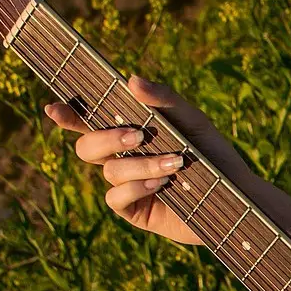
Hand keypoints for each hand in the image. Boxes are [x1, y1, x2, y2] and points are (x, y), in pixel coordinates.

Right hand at [43, 76, 242, 245]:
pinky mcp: (134, 211)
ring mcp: (125, 186)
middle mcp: (122, 158)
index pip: (89, 121)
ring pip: (108, 171)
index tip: (54, 108)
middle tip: (137, 136)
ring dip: (139, 165)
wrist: (236, 197)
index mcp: (129, 133)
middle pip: (87, 146)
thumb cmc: (213, 155)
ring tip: (173, 164)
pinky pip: (115, 198)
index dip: (68, 115)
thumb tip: (131, 79)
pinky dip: (137, 187)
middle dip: (106, 138)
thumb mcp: (193, 121)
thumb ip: (164, 99)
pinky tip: (162, 185)